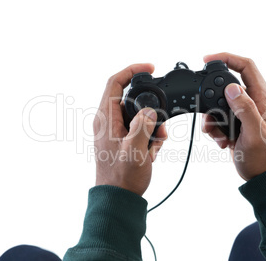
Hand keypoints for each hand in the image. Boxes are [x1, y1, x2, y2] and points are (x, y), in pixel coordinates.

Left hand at [93, 64, 166, 195]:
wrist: (119, 197)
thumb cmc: (121, 177)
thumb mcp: (134, 150)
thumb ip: (142, 126)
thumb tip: (150, 111)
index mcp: (106, 118)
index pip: (115, 82)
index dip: (131, 70)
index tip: (150, 67)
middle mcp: (109, 121)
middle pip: (131, 99)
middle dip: (151, 108)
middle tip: (160, 124)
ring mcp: (116, 131)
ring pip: (139, 115)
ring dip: (153, 125)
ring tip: (156, 143)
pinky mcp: (124, 139)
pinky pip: (140, 128)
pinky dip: (150, 136)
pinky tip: (152, 150)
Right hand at [202, 52, 265, 179]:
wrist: (262, 175)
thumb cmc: (263, 157)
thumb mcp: (254, 133)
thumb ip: (245, 109)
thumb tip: (232, 88)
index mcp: (262, 97)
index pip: (246, 66)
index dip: (227, 58)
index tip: (207, 59)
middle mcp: (253, 101)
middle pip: (227, 84)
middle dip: (212, 96)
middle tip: (205, 107)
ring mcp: (244, 112)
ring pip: (219, 102)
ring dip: (212, 117)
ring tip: (217, 133)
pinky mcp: (236, 123)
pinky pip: (218, 117)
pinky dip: (214, 127)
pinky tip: (221, 140)